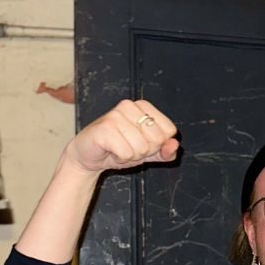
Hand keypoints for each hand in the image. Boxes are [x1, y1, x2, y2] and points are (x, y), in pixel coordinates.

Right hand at [63, 99, 178, 175]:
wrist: (89, 157)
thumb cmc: (117, 150)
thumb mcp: (147, 153)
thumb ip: (165, 151)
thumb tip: (175, 145)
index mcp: (143, 107)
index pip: (169, 131)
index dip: (158, 145)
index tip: (141, 143)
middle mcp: (129, 106)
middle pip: (156, 139)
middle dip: (144, 152)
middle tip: (128, 147)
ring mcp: (115, 115)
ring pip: (142, 148)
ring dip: (130, 156)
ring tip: (118, 149)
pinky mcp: (105, 128)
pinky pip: (127, 153)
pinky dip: (120, 158)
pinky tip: (111, 151)